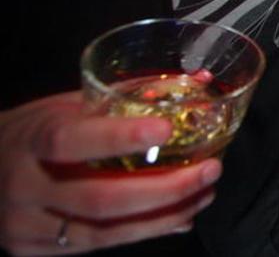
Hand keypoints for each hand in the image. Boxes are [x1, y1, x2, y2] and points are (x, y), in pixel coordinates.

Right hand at [0, 92, 221, 255]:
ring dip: (165, 216)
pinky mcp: (35, 250)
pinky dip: (146, 232)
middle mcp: (26, 187)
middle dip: (165, 189)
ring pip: (106, 232)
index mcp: (32, 141)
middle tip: (209, 170)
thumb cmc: (33, 131)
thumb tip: (195, 81)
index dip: (119, 137)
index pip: (71, 141)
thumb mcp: (64, 106)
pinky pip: (99, 246)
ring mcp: (28, 225)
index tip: (166, 128)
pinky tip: (178, 217)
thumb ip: (121, 98)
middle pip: (100, 199)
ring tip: (204, 194)